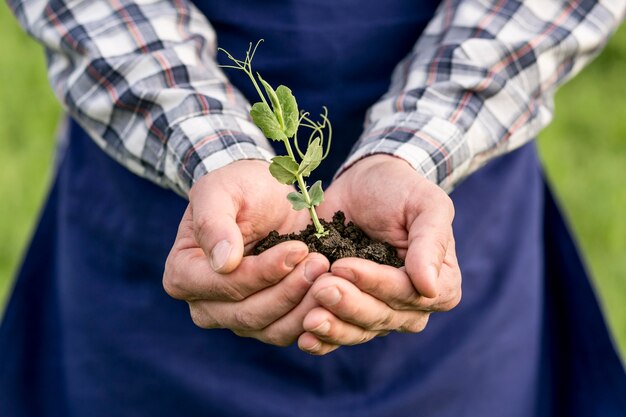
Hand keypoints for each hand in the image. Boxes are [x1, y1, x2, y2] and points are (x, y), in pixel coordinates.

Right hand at [163, 160, 328, 345]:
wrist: (265, 195)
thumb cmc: (238, 188)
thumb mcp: (220, 190)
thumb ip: (213, 222)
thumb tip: (222, 262)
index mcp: (183, 274)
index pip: (224, 285)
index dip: (262, 272)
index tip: (297, 249)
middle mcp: (204, 305)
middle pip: (248, 314)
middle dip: (289, 290)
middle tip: (321, 262)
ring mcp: (235, 318)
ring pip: (272, 329)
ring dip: (305, 305)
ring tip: (328, 272)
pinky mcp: (266, 323)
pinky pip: (290, 331)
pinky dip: (313, 315)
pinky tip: (332, 290)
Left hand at [298, 155, 461, 353]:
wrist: (363, 185)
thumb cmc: (400, 191)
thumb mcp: (425, 204)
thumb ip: (430, 242)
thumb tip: (429, 287)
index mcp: (440, 285)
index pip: (408, 293)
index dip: (376, 283)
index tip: (343, 265)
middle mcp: (412, 307)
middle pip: (381, 316)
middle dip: (349, 304)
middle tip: (320, 287)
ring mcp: (380, 313)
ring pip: (359, 331)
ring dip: (333, 327)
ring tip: (309, 318)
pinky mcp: (350, 313)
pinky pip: (339, 336)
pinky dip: (323, 341)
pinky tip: (305, 338)